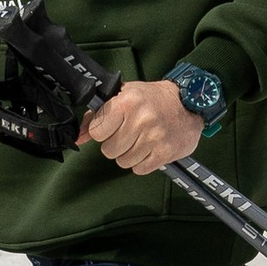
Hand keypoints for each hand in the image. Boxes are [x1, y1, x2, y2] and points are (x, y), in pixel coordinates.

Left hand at [82, 78, 202, 173]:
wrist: (188, 102)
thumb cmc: (152, 99)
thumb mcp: (122, 96)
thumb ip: (97, 116)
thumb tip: (78, 136)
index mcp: (126, 102)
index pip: (97, 132)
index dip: (103, 132)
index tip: (112, 127)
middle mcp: (141, 118)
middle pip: (109, 150)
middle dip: (117, 144)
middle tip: (129, 133)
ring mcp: (154, 137)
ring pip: (124, 162)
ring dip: (130, 154)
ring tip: (141, 140)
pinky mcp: (165, 152)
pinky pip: (140, 169)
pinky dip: (143, 162)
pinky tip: (150, 148)